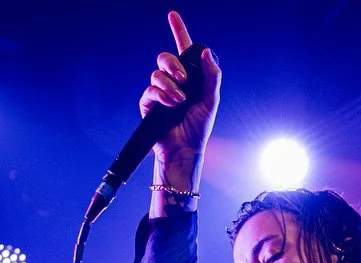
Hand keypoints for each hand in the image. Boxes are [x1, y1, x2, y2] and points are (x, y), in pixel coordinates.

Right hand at [139, 11, 221, 164]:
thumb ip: (211, 75)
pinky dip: (161, 95)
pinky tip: (170, 104)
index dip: (178, 31)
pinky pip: (151, 90)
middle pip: (166, 58)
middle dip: (173, 64)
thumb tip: (204, 53)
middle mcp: (173, 82)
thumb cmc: (199, 127)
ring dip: (169, 84)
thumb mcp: (211, 99)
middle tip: (183, 79)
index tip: (173, 15)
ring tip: (179, 100)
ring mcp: (160, 92)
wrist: (185, 149)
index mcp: (190, 77)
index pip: (183, 49)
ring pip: (157, 74)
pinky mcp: (149, 104)